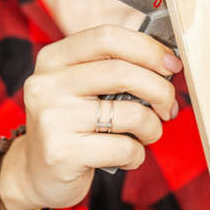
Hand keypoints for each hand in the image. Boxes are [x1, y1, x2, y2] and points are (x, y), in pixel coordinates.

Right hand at [0, 25, 181, 209]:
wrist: (37, 173)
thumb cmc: (73, 125)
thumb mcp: (83, 88)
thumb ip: (114, 69)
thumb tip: (168, 61)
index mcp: (54, 59)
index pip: (107, 37)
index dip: (147, 48)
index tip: (172, 64)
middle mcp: (47, 84)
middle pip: (122, 72)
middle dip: (160, 89)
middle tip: (169, 106)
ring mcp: (53, 118)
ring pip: (131, 113)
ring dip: (152, 127)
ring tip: (146, 134)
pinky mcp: (62, 153)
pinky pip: (124, 148)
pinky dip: (137, 154)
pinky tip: (126, 156)